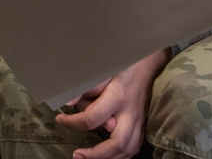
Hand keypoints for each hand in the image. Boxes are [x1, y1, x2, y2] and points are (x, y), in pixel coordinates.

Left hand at [56, 48, 170, 158]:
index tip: (61, 119)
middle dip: (96, 155)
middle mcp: (130, 113)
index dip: (73, 123)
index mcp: (117, 96)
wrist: (150, 62)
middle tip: (77, 155)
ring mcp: (140, 121)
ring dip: (109, 158)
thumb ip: (86, 86)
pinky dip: (121, 155)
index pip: (92, 118)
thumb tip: (67, 102)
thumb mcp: (103, 69)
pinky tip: (109, 155)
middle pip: (117, 144)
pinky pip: (135, 147)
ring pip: (128, 150)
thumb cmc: (124, 63)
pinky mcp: (144, 124)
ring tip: (90, 158)